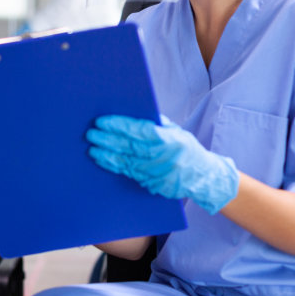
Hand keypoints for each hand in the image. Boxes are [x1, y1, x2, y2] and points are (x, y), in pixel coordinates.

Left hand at [87, 115, 238, 213]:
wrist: (204, 177)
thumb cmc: (187, 149)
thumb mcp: (177, 132)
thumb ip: (157, 123)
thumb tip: (134, 110)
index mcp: (168, 139)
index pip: (138, 130)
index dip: (118, 125)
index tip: (101, 121)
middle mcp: (161, 156)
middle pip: (128, 146)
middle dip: (107, 139)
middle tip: (90, 134)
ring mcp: (155, 172)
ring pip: (125, 162)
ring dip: (106, 154)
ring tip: (92, 148)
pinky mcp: (151, 184)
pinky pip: (128, 173)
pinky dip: (113, 166)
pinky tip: (102, 160)